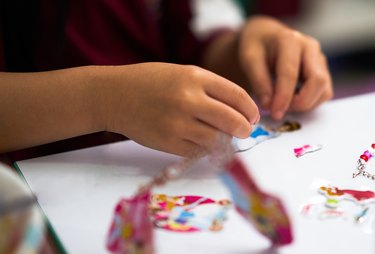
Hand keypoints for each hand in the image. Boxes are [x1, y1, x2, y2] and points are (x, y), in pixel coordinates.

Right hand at [94, 63, 258, 156]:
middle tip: (244, 131)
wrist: (114, 95)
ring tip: (222, 136)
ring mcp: (178, 124)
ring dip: (225, 141)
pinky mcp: (168, 143)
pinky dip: (205, 148)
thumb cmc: (151, 82)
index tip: (254, 117)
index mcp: (195, 77)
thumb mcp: (183, 74)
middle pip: (233, 121)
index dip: (251, 109)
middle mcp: (189, 100)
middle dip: (245, 129)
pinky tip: (201, 141)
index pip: (238, 96)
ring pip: (217, 140)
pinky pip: (198, 151)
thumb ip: (210, 90)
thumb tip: (238, 114)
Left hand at [238, 16, 332, 119]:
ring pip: (324, 89)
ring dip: (305, 104)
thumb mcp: (249, 59)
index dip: (284, 97)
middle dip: (300, 102)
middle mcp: (310, 48)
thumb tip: (269, 106)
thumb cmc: (256, 46)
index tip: (275, 113)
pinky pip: (324, 93)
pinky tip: (292, 100)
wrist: (266, 36)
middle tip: (279, 110)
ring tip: (283, 103)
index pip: (291, 73)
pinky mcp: (323, 70)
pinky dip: (310, 102)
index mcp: (289, 41)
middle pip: (317, 81)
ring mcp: (319, 58)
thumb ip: (259, 82)